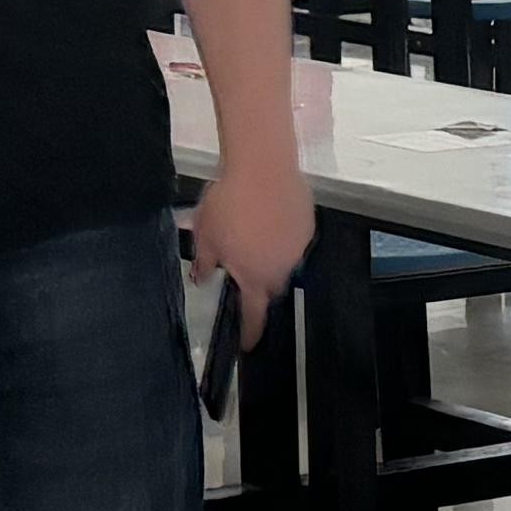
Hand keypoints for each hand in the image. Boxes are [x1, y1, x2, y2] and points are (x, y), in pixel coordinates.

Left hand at [186, 154, 313, 348]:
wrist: (262, 167)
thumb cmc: (228, 204)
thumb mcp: (205, 235)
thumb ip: (204, 263)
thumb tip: (203, 278)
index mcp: (255, 277)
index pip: (253, 315)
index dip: (250, 332)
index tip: (248, 343)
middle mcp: (281, 268)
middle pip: (270, 287)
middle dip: (257, 283)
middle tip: (240, 265)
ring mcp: (298, 247)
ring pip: (282, 261)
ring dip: (268, 256)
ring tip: (252, 231)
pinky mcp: (308, 224)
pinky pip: (292, 238)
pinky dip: (280, 234)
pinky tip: (267, 214)